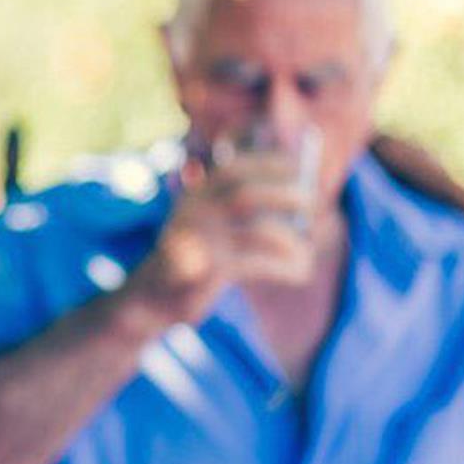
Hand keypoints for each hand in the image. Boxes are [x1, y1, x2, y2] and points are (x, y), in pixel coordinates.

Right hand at [116, 153, 313, 334]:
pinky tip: (299, 272)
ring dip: (290, 239)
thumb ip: (235, 208)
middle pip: (247, 195)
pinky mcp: (210, 271)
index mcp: (194, 195)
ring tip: (306, 250)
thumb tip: (296, 196)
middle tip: (313, 204)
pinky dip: (285, 267)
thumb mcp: (206, 226)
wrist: (149, 298)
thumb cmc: (191, 260)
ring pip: (257, 230)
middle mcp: (194, 212)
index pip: (232, 170)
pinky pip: (258, 264)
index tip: (295, 166)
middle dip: (286, 195)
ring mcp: (201, 241)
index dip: (266, 164)